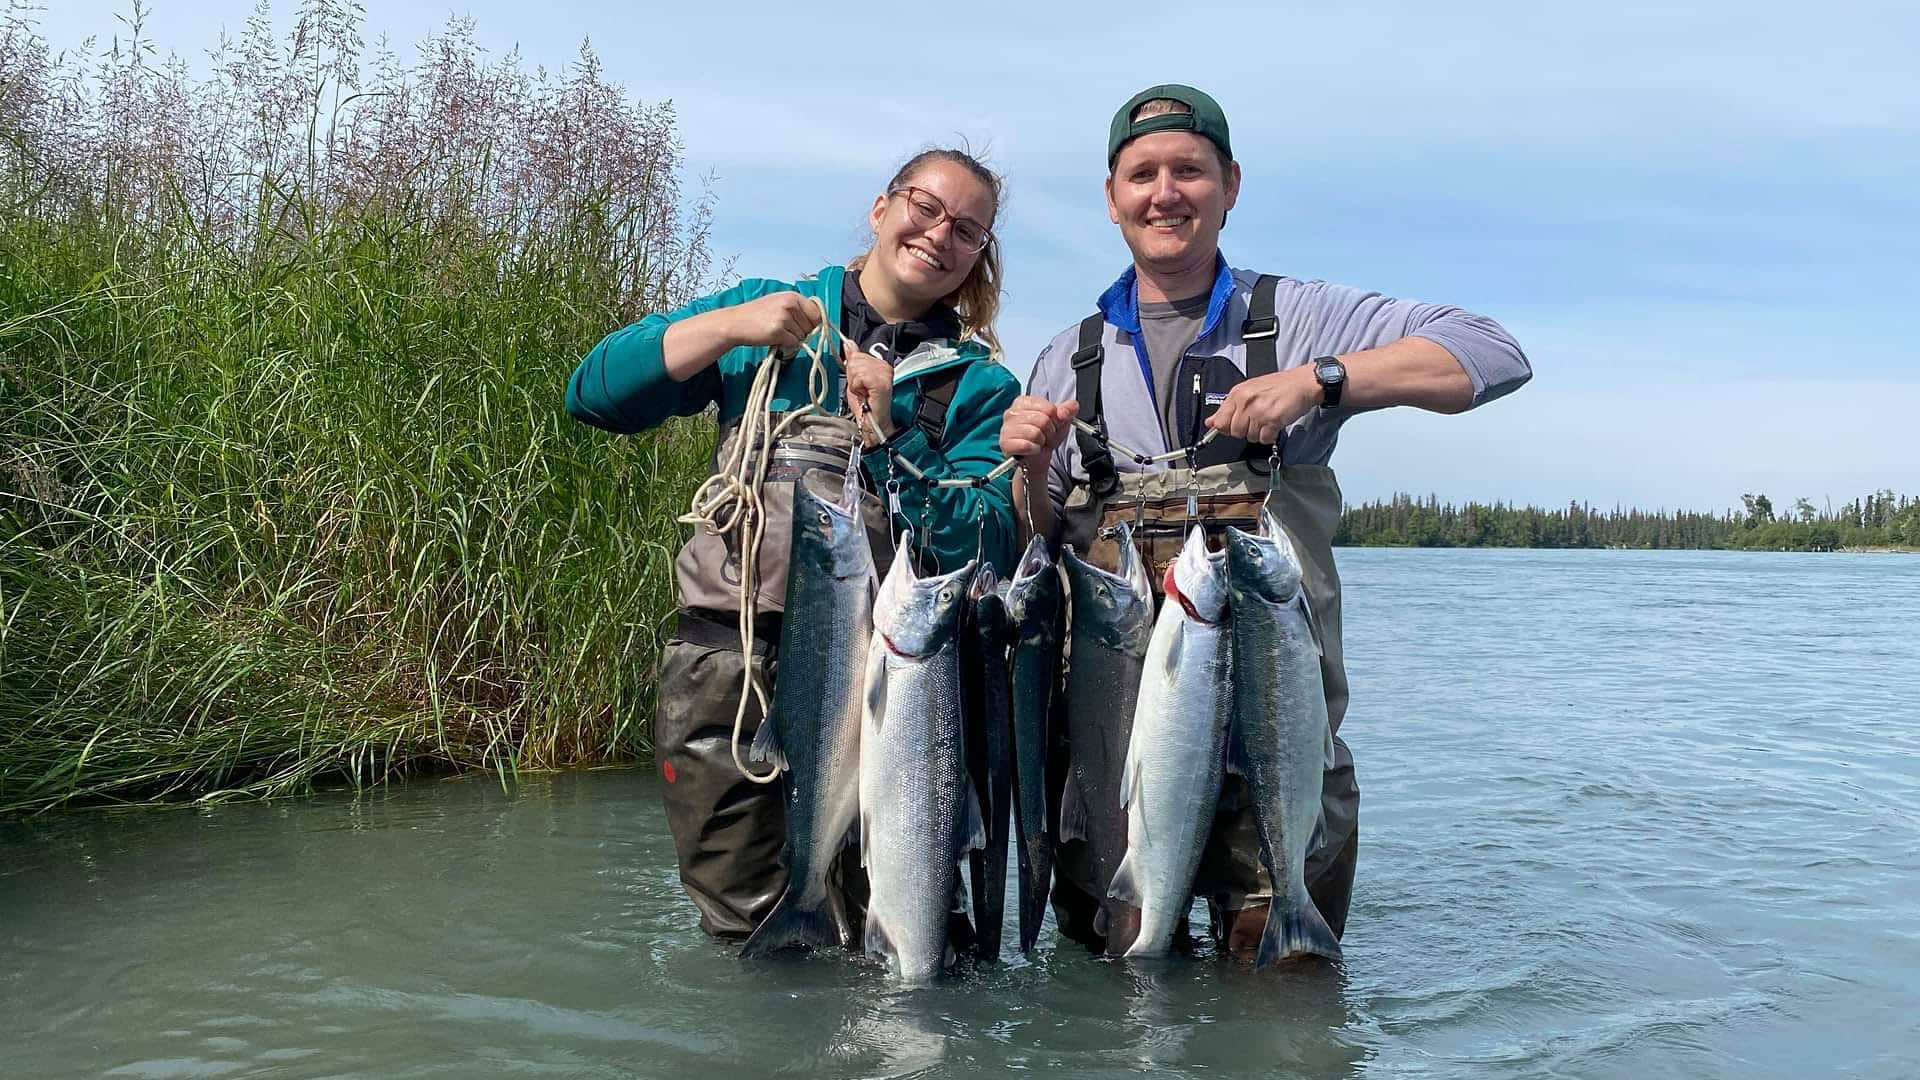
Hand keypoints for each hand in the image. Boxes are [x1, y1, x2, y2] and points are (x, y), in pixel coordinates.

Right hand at [723, 292, 821, 351]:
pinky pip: (794, 343)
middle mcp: (790, 304)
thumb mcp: (778, 303)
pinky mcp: (778, 331)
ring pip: (803, 336)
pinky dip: (786, 345)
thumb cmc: (757, 315)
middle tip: (785, 330)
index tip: (806, 327)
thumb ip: (797, 309)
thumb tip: (817, 323)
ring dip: (792, 339)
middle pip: (811, 327)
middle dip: (801, 332)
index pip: (817, 313)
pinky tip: (775, 339)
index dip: (814, 323)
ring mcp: (784, 317)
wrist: (736, 323)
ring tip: (777, 333)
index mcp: (792, 296)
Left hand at [843, 349, 893, 446]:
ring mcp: (885, 372)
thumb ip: (853, 361)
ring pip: (856, 367)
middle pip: (855, 359)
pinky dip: (857, 387)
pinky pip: (860, 376)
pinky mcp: (882, 381)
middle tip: (862, 391)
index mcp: (880, 364)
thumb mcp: (855, 380)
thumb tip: (848, 344)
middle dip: (853, 377)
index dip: (853, 369)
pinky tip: (865, 394)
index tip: (859, 384)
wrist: (873, 425)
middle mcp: (885, 366)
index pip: (857, 354)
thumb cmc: (866, 407)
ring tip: (864, 393)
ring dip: (855, 383)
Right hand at [999, 395, 1079, 467]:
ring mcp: (1006, 428)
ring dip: (1041, 441)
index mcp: (1023, 402)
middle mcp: (1011, 412)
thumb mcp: (1060, 421)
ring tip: (1038, 442)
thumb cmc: (1045, 436)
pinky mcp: (1005, 443)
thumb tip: (1072, 406)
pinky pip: (1026, 445)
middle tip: (1045, 436)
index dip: (1055, 419)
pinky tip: (1032, 449)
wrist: (1037, 457)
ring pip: (1035, 433)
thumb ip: (1067, 410)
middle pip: (1042, 420)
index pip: (1049, 408)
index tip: (1052, 424)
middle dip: (1049, 432)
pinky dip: (1034, 449)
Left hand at [1206, 368, 1320, 444]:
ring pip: (1249, 436)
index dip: (1225, 428)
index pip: (1221, 420)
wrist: (1302, 383)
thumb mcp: (1249, 390)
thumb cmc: (1278, 386)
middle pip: (1235, 432)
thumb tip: (1211, 422)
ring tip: (1267, 420)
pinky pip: (1264, 439)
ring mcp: (1259, 412)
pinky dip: (1269, 435)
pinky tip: (1274, 424)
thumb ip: (1229, 407)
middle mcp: (1246, 402)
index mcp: (1238, 393)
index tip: (1231, 428)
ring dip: (1259, 433)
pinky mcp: (1273, 420)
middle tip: (1256, 420)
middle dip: (1245, 430)